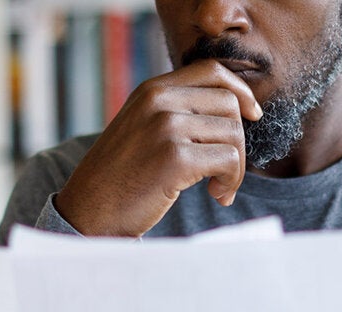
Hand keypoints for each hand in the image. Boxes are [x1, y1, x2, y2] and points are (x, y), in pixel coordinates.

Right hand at [54, 60, 262, 236]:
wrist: (89, 210)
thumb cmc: (120, 176)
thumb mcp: (142, 128)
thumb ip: (176, 111)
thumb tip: (234, 109)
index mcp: (152, 90)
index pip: (212, 71)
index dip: (240, 90)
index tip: (253, 115)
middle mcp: (158, 101)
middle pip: (229, 104)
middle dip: (239, 140)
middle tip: (226, 170)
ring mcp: (166, 127)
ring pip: (233, 134)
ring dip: (236, 166)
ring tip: (219, 187)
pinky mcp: (175, 158)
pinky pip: (228, 160)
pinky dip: (231, 181)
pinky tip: (217, 195)